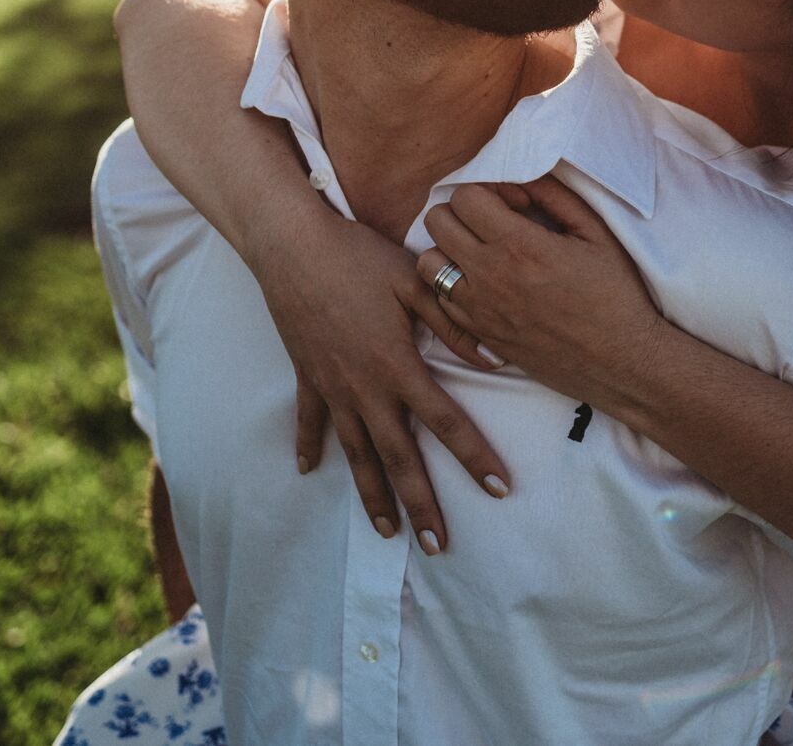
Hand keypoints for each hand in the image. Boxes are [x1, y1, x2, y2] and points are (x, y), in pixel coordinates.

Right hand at [255, 207, 511, 554]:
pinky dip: (308, 447)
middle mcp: (365, 388)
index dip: (475, 457)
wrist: (292, 246)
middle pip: (399, 458)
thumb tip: (496, 357)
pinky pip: (310, 421)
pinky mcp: (307, 376)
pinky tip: (308, 472)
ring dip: (372, 495)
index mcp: (398, 366)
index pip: (446, 422)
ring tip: (386, 533)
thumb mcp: (415, 283)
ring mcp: (332, 387)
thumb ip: (455, 322)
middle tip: (438, 546)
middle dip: (421, 505)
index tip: (500, 489)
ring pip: (355, 454)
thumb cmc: (359, 257)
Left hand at [415, 177, 669, 409]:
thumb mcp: (596, 233)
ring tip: (480, 253)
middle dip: (462, 212)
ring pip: (428, 262)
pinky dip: (451, 285)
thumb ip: (555, 195)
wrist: (620, 361)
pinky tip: (482, 284)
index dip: (489, 191)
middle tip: (493, 223)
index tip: (515, 206)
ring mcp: (479, 309)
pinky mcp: (478, 334)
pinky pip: (438, 301)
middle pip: (437, 222)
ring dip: (448, 249)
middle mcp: (491, 276)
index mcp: (521, 246)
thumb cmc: (615, 294)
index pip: (465, 196)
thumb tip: (523, 175)